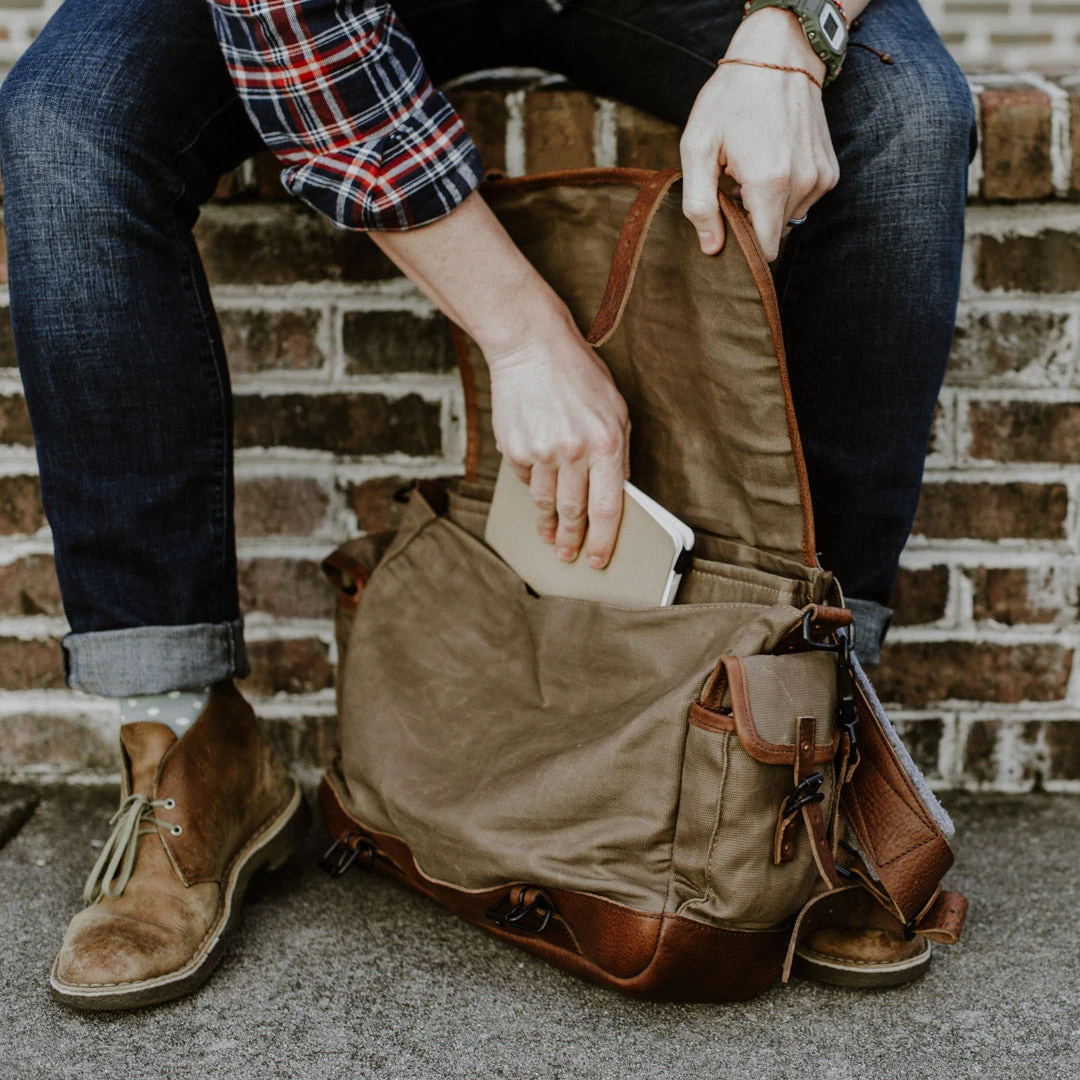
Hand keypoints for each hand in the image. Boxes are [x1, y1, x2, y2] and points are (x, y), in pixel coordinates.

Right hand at [485, 307, 630, 568]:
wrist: (531, 346)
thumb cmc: (579, 375)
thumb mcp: (615, 409)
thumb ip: (618, 451)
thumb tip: (617, 492)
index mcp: (606, 443)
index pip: (608, 508)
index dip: (603, 541)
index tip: (598, 560)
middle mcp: (574, 451)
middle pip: (573, 512)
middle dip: (572, 540)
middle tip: (569, 555)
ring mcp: (541, 451)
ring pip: (545, 503)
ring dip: (548, 525)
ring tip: (550, 537)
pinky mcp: (514, 447)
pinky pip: (526, 480)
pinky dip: (533, 486)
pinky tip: (537, 484)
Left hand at [679, 7, 839, 259]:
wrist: (777, 56)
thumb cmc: (730, 99)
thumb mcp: (698, 147)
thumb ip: (700, 204)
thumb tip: (712, 248)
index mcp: (769, 183)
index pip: (764, 250)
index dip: (743, 244)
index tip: (727, 221)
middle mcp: (802, 184)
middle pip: (774, 235)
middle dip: (752, 219)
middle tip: (734, 183)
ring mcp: (820, 177)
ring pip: (788, 219)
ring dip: (768, 205)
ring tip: (752, 169)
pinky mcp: (829, 171)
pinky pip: (803, 202)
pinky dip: (786, 191)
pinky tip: (772, 162)